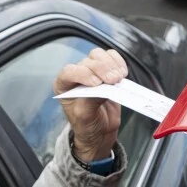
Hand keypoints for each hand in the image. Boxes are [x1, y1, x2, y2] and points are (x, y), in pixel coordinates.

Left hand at [54, 48, 127, 162]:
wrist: (100, 131)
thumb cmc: (87, 125)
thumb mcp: (84, 117)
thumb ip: (89, 102)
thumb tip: (102, 88)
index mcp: (64, 85)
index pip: (70, 71)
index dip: (84, 74)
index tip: (97, 83)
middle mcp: (76, 75)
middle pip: (88, 61)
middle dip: (102, 69)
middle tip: (113, 81)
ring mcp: (92, 71)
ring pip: (99, 55)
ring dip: (111, 64)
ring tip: (118, 78)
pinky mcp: (106, 71)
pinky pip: (111, 58)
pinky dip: (118, 62)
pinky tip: (122, 73)